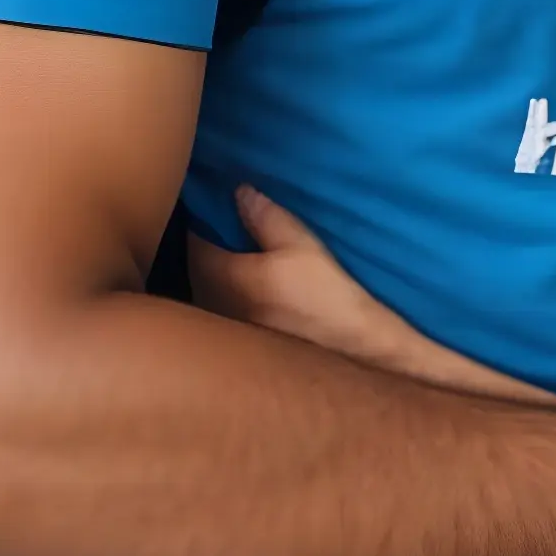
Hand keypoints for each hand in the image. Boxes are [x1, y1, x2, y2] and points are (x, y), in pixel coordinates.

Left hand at [185, 186, 555, 404]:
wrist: (359, 363)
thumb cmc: (330, 304)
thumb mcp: (305, 250)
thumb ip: (268, 218)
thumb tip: (241, 192)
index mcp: (218, 277)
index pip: (196, 234)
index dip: (209, 213)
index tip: (225, 199)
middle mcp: (209, 307)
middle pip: (201, 263)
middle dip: (215, 243)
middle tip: (240, 223)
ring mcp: (224, 333)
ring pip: (213, 290)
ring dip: (226, 274)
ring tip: (254, 257)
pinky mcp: (243, 351)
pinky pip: (227, 312)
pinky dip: (238, 298)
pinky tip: (266, 294)